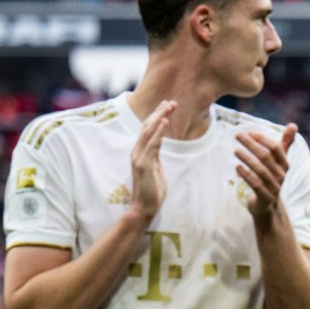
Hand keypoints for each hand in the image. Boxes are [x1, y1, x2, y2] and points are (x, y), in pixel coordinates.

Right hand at [129, 100, 174, 220]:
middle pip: (148, 126)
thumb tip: (158, 147)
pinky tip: (164, 121)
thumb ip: (155, 156)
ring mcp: (139, 157)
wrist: (144, 207)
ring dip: (160, 117)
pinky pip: (152, 144)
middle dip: (160, 112)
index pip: (148, 129)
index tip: (166, 105)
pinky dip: (158, 131)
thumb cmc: (152, 191)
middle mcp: (137, 151)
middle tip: (172, 101)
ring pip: (149, 131)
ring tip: (170, 106)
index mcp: (140, 152)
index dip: (156, 116)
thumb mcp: (155, 169)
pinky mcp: (143, 164)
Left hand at [236, 123, 296, 225]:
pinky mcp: (265, 197)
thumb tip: (293, 125)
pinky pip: (255, 185)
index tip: (249, 132)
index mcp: (285, 165)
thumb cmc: (271, 179)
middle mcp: (281, 176)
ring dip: (247, 159)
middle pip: (266, 157)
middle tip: (237, 135)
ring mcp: (274, 187)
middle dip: (251, 145)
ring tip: (235, 150)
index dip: (263, 139)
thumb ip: (284, 143)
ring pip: (260, 170)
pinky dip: (246, 175)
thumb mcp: (279, 162)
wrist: (268, 206)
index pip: (276, 148)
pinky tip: (237, 168)